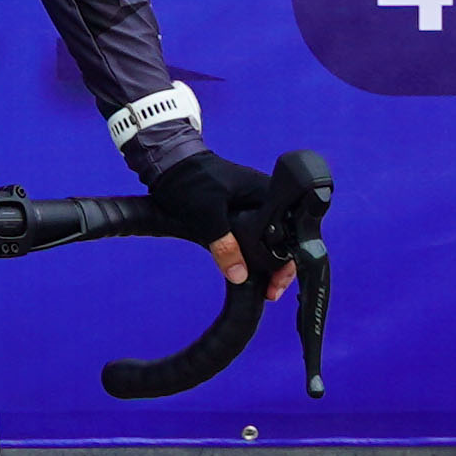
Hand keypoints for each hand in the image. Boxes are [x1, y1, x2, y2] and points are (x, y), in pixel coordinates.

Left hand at [133, 137, 273, 289]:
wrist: (167, 163)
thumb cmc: (189, 178)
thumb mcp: (206, 214)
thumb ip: (224, 244)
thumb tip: (239, 274)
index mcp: (265, 193)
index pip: (288, 232)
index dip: (286, 262)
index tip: (276, 284)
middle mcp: (263, 199)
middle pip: (282, 239)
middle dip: (277, 269)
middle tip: (271, 292)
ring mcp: (251, 205)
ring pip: (266, 240)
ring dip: (264, 264)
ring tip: (264, 288)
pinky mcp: (237, 210)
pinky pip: (251, 236)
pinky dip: (250, 254)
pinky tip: (248, 269)